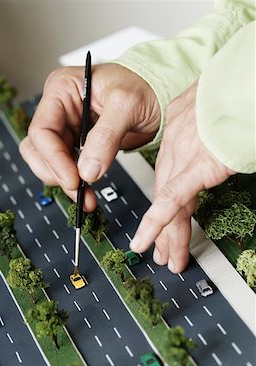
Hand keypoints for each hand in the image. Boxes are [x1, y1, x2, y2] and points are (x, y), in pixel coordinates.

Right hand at [20, 63, 159, 210]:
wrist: (157, 97)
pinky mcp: (76, 144)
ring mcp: (66, 127)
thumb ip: (107, 136)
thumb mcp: (127, 104)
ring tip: (85, 196)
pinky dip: (73, 182)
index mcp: (61, 89)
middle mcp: (58, 108)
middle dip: (58, 173)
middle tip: (78, 192)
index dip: (54, 158)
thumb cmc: (143, 87)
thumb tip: (88, 170)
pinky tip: (87, 192)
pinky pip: (65, 167)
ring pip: (47, 162)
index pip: (42, 130)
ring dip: (63, 181)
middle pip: (39, 149)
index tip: (73, 180)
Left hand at [130, 79, 235, 272]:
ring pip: (168, 203)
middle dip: (162, 226)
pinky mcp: (198, 167)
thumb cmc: (240, 92)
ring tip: (165, 257)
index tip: (160, 216)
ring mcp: (186, 156)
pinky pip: (174, 199)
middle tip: (157, 248)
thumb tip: (216, 147)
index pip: (167, 174)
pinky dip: (158, 221)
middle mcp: (178, 145)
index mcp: (182, 131)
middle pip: (164, 193)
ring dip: (165, 234)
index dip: (162, 200)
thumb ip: (212, 133)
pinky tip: (146, 239)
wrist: (248, 81)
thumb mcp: (218, 114)